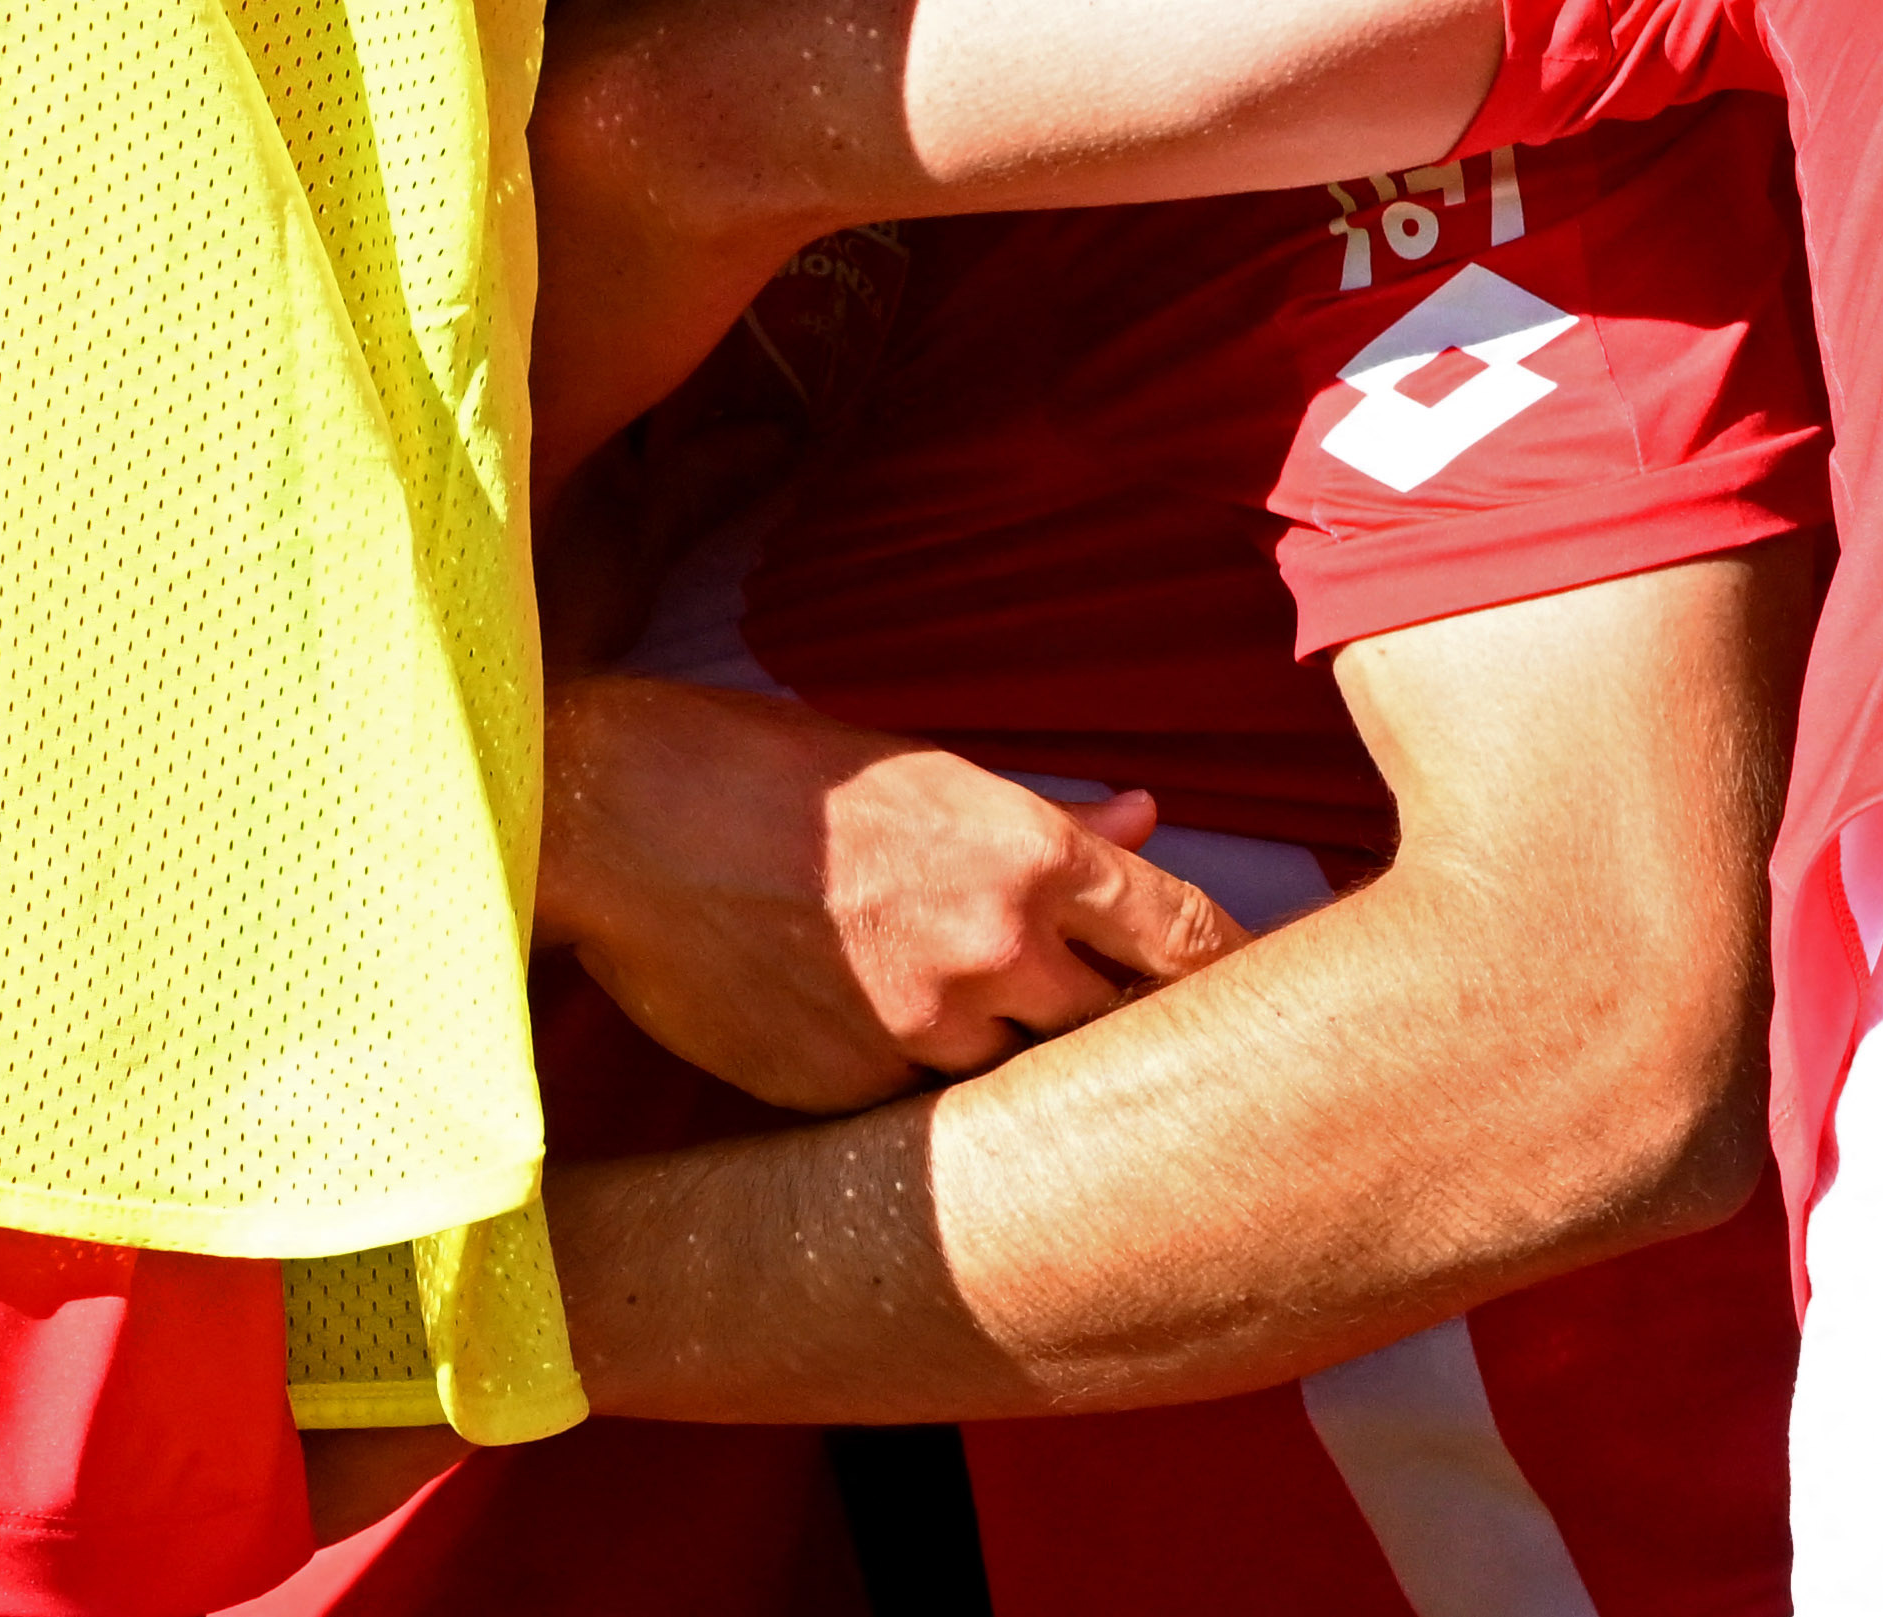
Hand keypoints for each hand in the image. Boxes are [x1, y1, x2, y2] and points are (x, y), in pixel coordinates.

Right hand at [540, 673, 1240, 1113]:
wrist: (628, 821)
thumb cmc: (777, 775)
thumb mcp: (931, 772)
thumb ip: (1050, 817)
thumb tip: (1148, 814)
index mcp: (1031, 858)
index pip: (1181, 936)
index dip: (1225, 968)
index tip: (1254, 988)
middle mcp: (995, 954)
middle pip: (1116, 1026)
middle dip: (1122, 1024)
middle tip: (1140, 1034)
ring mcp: (921, 1035)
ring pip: (1016, 1076)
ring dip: (1011, 1055)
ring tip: (973, 1023)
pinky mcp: (847, 1096)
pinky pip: (917, 1109)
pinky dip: (918, 1085)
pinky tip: (873, 1035)